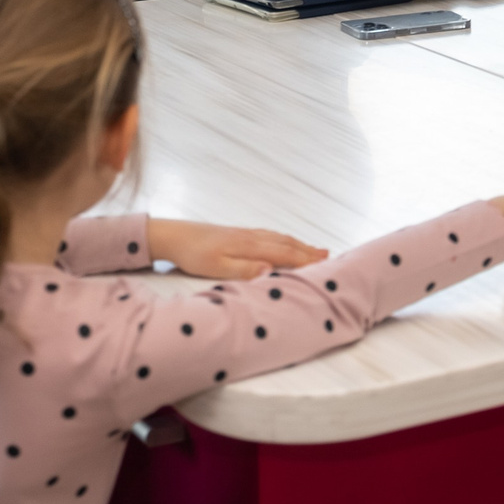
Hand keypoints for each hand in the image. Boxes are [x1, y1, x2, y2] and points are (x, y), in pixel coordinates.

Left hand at [146, 218, 329, 280]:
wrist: (174, 236)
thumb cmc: (194, 255)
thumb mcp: (217, 268)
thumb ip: (245, 270)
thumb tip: (271, 270)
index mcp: (250, 246)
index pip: (284, 253)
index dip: (305, 260)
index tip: (324, 265)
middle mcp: (252, 236)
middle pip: (286, 243)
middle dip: (308, 250)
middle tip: (329, 255)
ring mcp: (246, 233)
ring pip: (279, 238)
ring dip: (299, 244)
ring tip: (315, 249)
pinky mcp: (239, 234)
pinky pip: (270, 235)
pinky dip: (284, 239)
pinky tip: (284, 242)